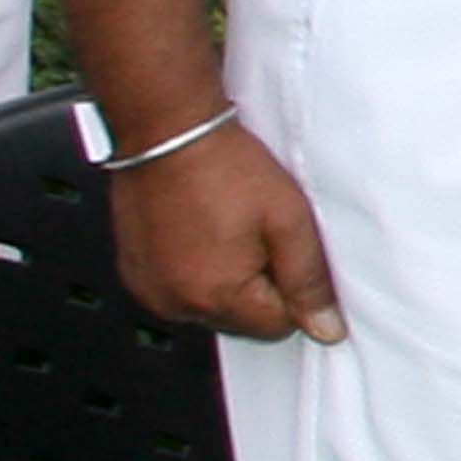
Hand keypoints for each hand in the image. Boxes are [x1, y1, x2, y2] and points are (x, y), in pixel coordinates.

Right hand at [112, 124, 343, 342]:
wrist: (168, 131)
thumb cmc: (224, 167)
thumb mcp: (288, 221)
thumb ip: (309, 282)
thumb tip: (326, 329)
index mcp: (216, 296)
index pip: (277, 326)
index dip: (293, 290)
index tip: (284, 251)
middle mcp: (174, 302)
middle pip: (242, 319)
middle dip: (259, 284)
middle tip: (256, 233)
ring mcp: (149, 287)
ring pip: (210, 305)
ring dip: (226, 278)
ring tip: (226, 228)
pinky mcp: (134, 271)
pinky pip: (179, 288)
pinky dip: (195, 269)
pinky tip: (201, 230)